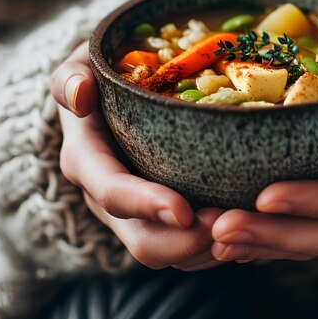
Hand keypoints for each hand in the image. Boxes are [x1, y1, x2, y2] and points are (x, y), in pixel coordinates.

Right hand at [51, 41, 222, 270]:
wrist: (111, 94)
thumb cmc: (102, 74)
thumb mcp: (81, 65)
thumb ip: (70, 77)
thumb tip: (80, 95)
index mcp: (87, 160)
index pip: (112, 191)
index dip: (145, 205)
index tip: (184, 211)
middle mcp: (107, 197)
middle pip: (143, 241)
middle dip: (186, 243)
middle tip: (233, 225)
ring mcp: (134, 213)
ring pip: (168, 253)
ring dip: (207, 249)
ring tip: (246, 227)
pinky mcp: (158, 219)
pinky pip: (184, 249)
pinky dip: (213, 247)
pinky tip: (244, 225)